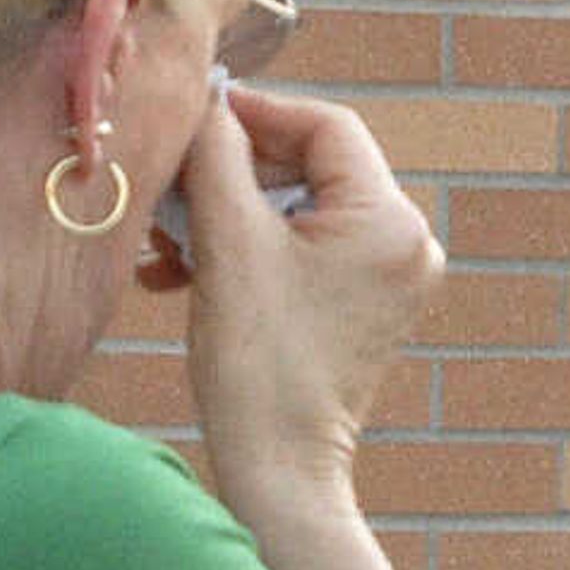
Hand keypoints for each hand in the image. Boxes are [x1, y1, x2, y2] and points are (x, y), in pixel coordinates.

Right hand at [157, 80, 445, 503]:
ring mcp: (389, 279)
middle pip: (311, 168)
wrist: (279, 469)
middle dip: (231, 176)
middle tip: (168, 189)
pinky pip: (303, 253)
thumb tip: (208, 101)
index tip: (196, 116)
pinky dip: (247, 253)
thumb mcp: (230, 242)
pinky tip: (182, 273)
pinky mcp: (364, 308)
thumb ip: (218, 156)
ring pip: (298, 212)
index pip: (326, 127)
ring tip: (163, 244)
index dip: (256, 112)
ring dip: (227, 218)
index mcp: (390, 220)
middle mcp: (406, 244)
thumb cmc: (257, 362)